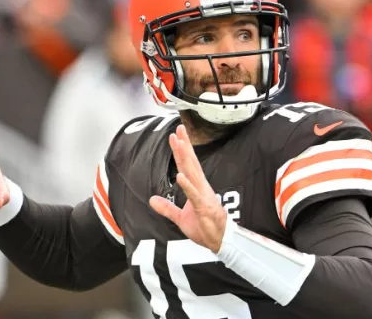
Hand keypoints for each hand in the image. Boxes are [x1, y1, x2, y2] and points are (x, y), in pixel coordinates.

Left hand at [149, 125, 227, 253]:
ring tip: (180, 144)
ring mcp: (203, 196)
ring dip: (186, 159)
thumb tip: (152, 200)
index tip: (175, 136)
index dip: (180, 151)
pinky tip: (180, 175)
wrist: (219, 241)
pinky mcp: (204, 207)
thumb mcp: (180, 218)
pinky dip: (187, 185)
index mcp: (196, 188)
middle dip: (184, 146)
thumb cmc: (204, 228)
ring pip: (193, 173)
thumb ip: (167, 208)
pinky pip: (194, 194)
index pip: (187, 165)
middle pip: (191, 163)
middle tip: (178, 130)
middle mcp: (201, 187)